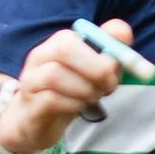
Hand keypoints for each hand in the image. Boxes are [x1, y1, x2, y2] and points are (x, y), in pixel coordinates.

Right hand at [0, 16, 136, 153]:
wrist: (36, 121)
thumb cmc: (70, 91)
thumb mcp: (94, 70)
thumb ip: (111, 49)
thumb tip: (124, 32)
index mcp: (59, 42)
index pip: (82, 33)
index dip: (107, 49)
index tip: (119, 68)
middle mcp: (41, 56)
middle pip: (65, 49)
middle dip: (95, 68)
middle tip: (110, 86)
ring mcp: (31, 79)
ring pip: (55, 75)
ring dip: (84, 89)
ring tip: (93, 97)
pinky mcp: (30, 103)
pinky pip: (51, 99)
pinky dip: (73, 104)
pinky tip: (80, 107)